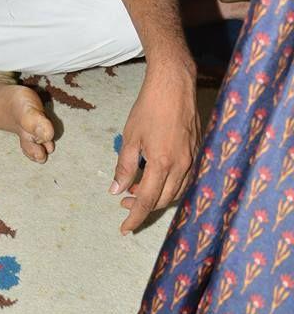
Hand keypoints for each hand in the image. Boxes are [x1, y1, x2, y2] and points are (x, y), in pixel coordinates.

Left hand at [110, 59, 199, 233]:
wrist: (174, 84)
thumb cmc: (149, 107)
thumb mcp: (130, 137)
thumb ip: (124, 166)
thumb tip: (116, 190)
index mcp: (162, 164)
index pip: (147, 201)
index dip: (135, 217)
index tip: (124, 229)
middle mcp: (181, 166)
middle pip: (163, 200)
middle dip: (143, 206)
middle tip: (124, 198)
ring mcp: (192, 160)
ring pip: (176, 192)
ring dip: (157, 196)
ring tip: (137, 185)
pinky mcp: (197, 152)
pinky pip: (185, 179)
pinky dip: (170, 185)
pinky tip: (156, 175)